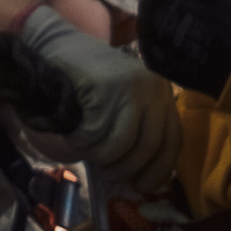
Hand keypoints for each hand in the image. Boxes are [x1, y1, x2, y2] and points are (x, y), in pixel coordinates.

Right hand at [16, 1, 187, 197]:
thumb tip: (150, 183)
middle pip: (149, 147)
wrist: (56, 45)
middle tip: (109, 174)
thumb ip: (141, 132)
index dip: (159, 170)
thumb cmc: (92, 82)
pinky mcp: (103, 86)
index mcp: (162, 92)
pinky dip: (82, 143)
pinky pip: (95, 133)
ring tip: (88, 152)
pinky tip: (74, 137)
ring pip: (121, 144)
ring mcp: (128, 84)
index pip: (173, 141)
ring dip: (101, 157)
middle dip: (126, 169)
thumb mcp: (127, 104)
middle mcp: (152, 86)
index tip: (142, 186)